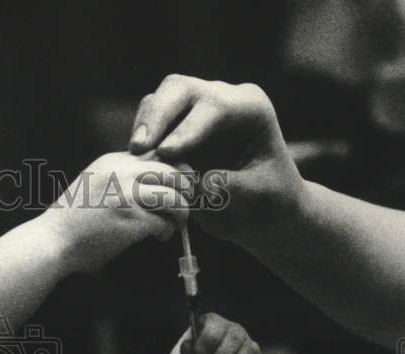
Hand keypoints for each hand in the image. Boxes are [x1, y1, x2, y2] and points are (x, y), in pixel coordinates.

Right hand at [37, 152, 188, 274]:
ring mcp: (127, 196)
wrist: (51, 241)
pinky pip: (165, 223)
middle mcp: (122, 172)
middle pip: (174, 171)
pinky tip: (158, 237)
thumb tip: (157, 178)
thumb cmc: (73, 220)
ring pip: (175, 197)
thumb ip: (121, 175)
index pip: (160, 153)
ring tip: (174, 224)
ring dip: (181, 212)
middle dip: (185, 189)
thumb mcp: (94, 182)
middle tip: (183, 204)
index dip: (174, 170)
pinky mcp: (131, 220)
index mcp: (114, 160)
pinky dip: (166, 232)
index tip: (176, 186)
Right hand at [129, 75, 305, 250]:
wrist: (264, 211)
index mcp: (250, 109)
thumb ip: (226, 186)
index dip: (188, 128)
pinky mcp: (175, 130)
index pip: (215, 106)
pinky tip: (136, 165)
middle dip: (157, 116)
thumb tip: (193, 182)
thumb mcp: (256, 196)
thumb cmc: (269, 201)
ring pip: (158, 102)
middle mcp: (221, 100)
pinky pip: (149, 125)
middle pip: (179, 90)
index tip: (167, 153)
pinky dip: (140, 143)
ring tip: (134, 157)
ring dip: (143, 127)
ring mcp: (195, 112)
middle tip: (139, 147)